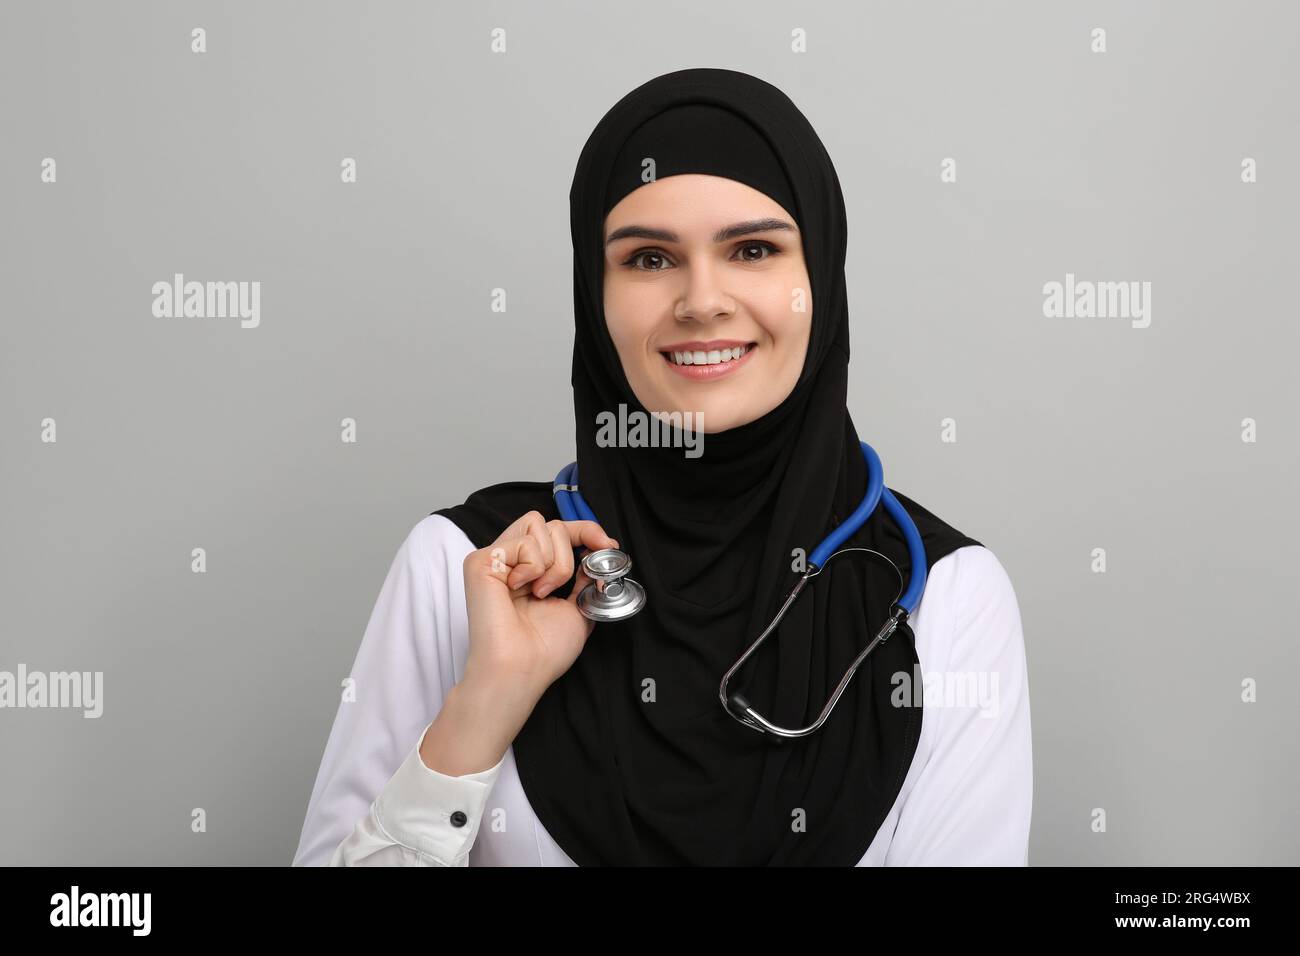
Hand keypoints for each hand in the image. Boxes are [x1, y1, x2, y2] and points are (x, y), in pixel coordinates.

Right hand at [461, 510, 619, 699]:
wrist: (523, 668)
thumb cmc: (544, 650)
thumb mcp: (578, 607)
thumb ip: (585, 578)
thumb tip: (598, 552)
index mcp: (530, 571)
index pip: (558, 530)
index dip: (586, 530)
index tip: (607, 543)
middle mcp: (511, 561)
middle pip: (552, 524)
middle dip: (569, 555)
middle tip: (559, 588)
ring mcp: (495, 558)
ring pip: (540, 526)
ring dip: (554, 564)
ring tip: (539, 593)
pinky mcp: (480, 560)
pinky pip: (525, 542)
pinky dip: (534, 568)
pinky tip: (519, 590)